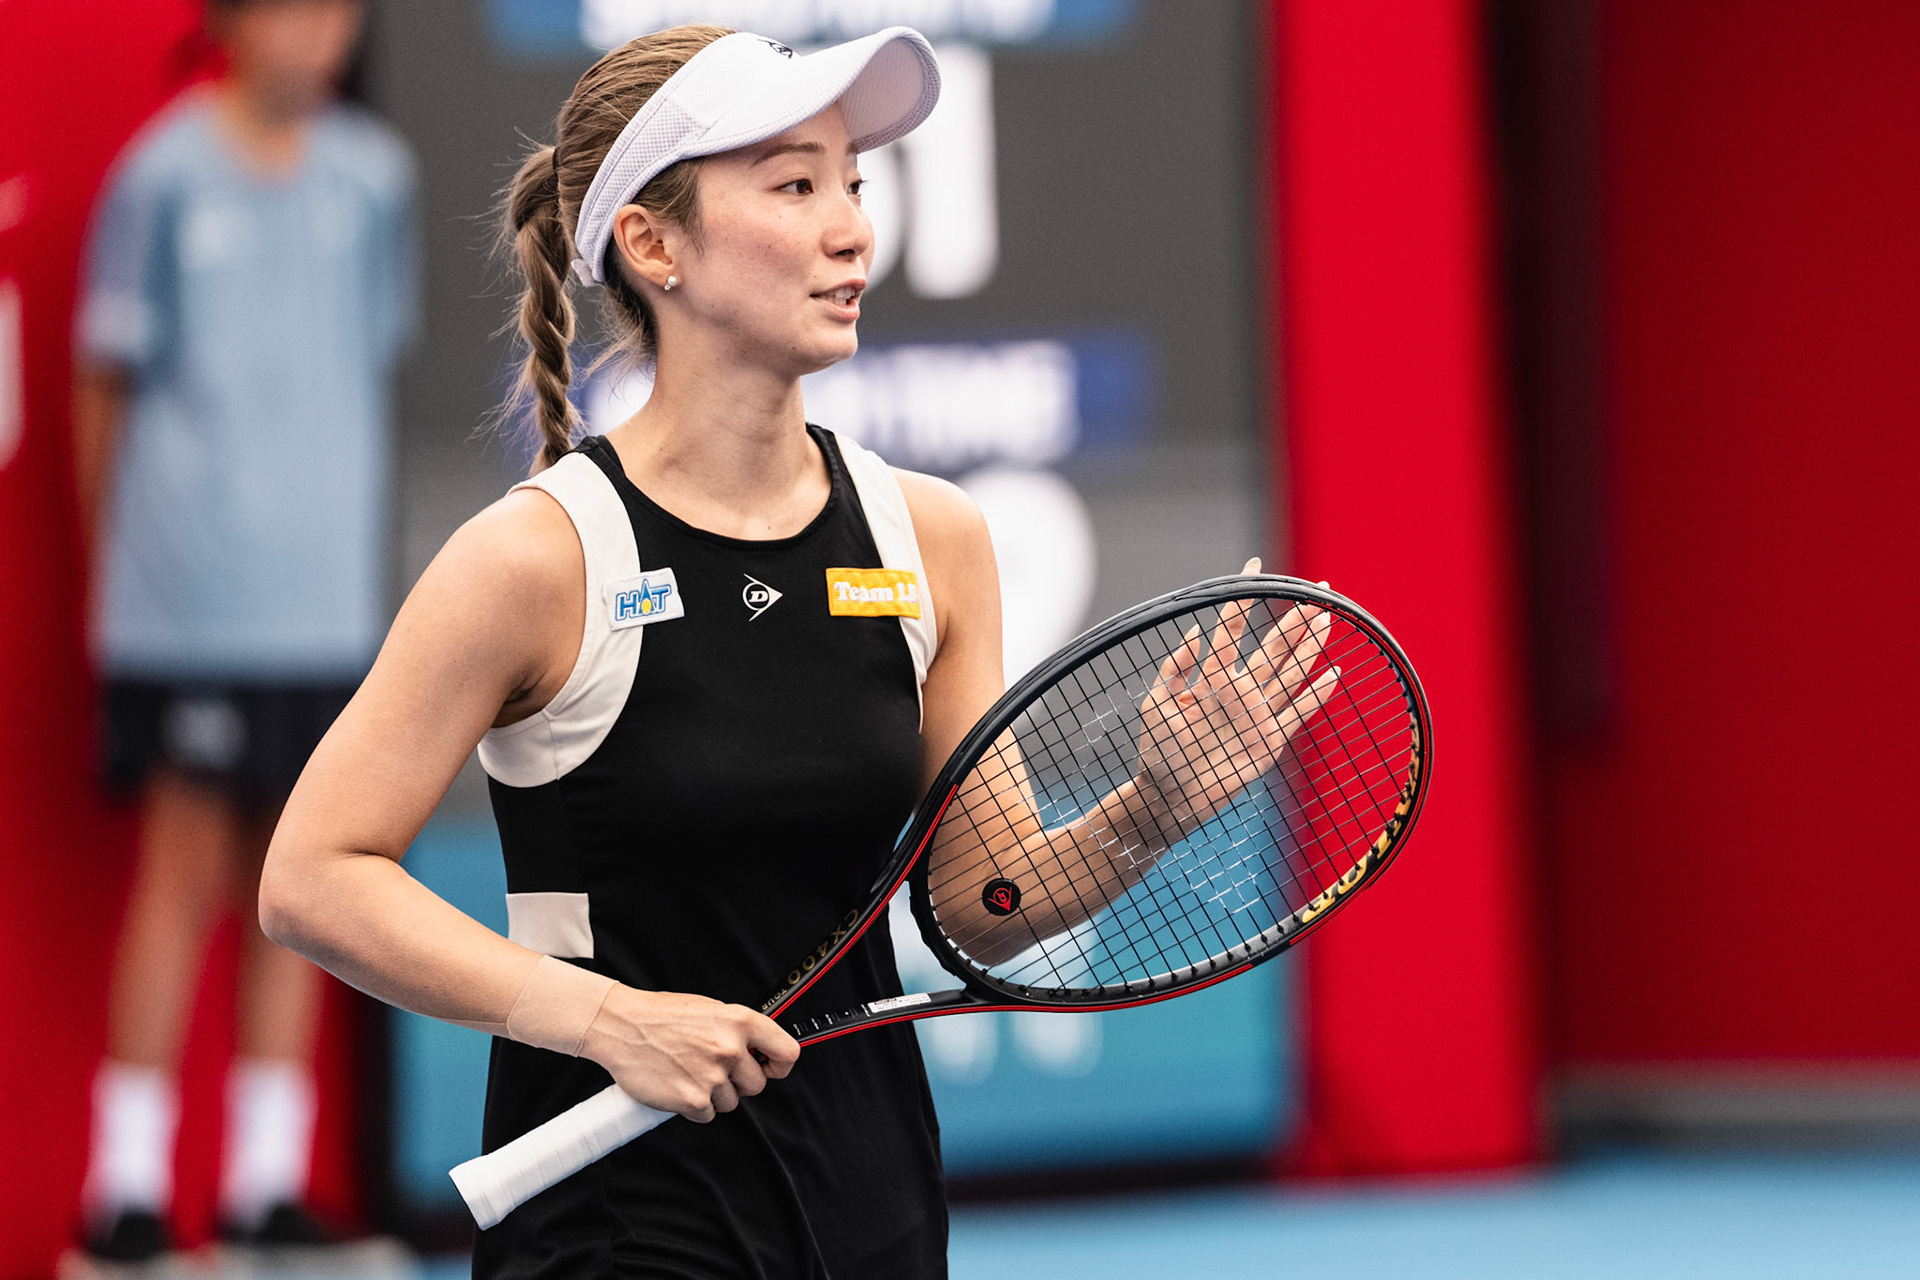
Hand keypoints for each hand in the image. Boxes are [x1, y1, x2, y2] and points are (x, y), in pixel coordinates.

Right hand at [581, 987, 800, 1122]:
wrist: (621, 1026)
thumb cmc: (661, 1017)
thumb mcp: (711, 1010)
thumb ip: (738, 1031)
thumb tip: (759, 1050)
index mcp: (740, 1021)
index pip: (787, 1052)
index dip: (779, 1066)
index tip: (770, 1069)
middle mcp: (730, 1048)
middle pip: (756, 1085)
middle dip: (738, 1082)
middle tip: (713, 1069)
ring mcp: (712, 1076)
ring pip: (731, 1102)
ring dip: (714, 1095)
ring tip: (689, 1072)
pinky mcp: (692, 1100)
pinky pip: (707, 1115)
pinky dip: (694, 1106)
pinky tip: (679, 1085)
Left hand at [1135, 557, 1339, 834]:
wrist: (1169, 798)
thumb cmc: (1158, 752)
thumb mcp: (1156, 705)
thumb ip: (1174, 669)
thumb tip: (1195, 631)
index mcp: (1211, 677)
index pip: (1231, 630)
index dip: (1242, 600)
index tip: (1253, 567)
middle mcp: (1239, 691)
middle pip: (1274, 646)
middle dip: (1295, 618)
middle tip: (1318, 590)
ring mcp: (1257, 714)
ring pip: (1290, 672)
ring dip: (1310, 646)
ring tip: (1327, 617)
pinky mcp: (1270, 740)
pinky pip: (1298, 713)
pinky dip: (1316, 695)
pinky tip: (1334, 673)